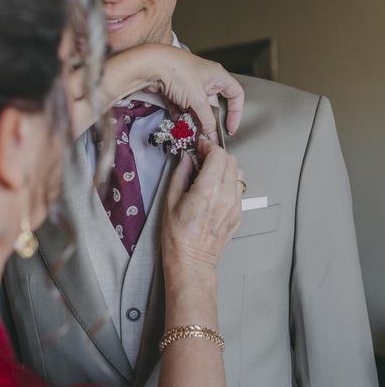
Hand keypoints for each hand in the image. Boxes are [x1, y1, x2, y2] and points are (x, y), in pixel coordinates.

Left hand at [69, 43, 243, 139]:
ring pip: (196, 109)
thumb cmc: (178, 72)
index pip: (235, 94)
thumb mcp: (198, 99)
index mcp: (217, 76)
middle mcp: (205, 80)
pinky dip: (181, 117)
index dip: (236, 112)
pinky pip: (181, 108)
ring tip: (192, 134)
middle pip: (213, 105)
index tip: (230, 129)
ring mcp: (188, 86)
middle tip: (207, 136)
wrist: (150, 65)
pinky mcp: (173, 91)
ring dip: (194, 121)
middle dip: (209, 121)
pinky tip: (179, 126)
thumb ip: (207, 119)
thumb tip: (211, 133)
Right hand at [161, 140, 243, 275]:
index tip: (199, 146)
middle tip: (202, 158)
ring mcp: (235, 205)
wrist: (191, 261)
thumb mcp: (170, 200)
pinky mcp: (238, 213)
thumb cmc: (177, 235)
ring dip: (225, 167)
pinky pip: (238, 189)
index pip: (218, 155)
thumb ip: (181, 173)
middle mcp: (226, 196)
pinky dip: (228, 181)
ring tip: (209, 174)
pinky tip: (214, 189)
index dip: (208, 146)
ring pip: (238, 173)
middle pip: (231, 161)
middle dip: (216, 155)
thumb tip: (187, 157)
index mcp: (208, 190)